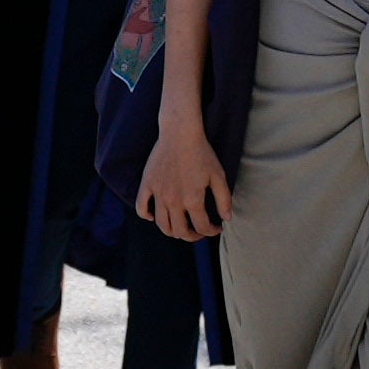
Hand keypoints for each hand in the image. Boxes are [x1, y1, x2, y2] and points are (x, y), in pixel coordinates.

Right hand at [140, 116, 234, 242]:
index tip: (216, 228)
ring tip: (180, 227)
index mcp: (193, 199)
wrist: (180, 133)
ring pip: (161, 224)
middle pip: (180, 231)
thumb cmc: (202, 153)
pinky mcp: (147, 184)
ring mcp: (158, 193)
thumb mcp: (218, 175)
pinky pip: (141, 207)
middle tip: (199, 231)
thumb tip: (226, 219)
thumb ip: (224, 199)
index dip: (211, 231)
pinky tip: (154, 216)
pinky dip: (146, 215)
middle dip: (192, 236)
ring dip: (172, 231)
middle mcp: (174, 200)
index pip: (201, 227)